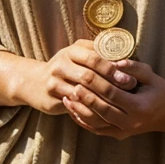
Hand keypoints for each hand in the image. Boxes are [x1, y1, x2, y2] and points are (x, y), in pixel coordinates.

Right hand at [15, 39, 136, 116]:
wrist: (35, 83)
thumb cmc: (66, 68)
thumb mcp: (78, 55)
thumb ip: (98, 54)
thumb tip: (126, 58)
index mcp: (71, 51)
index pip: (94, 57)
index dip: (113, 67)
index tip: (130, 76)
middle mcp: (61, 63)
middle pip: (89, 75)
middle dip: (111, 83)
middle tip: (128, 89)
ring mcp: (54, 81)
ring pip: (82, 92)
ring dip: (102, 98)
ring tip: (119, 103)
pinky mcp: (51, 97)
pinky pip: (74, 105)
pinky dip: (89, 108)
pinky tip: (103, 112)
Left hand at [63, 58, 164, 138]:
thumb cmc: (160, 90)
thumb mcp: (151, 75)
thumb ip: (133, 67)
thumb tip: (114, 61)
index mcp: (140, 106)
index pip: (113, 95)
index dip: (96, 85)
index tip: (83, 75)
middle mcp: (131, 122)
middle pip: (102, 111)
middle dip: (85, 98)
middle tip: (71, 85)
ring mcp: (124, 131)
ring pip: (96, 124)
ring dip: (79, 112)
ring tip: (66, 98)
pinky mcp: (118, 135)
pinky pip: (97, 130)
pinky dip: (83, 121)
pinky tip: (72, 110)